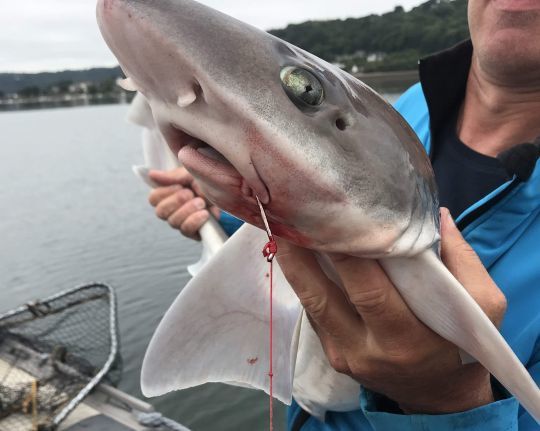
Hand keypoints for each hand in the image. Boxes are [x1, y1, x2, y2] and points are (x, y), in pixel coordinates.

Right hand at [148, 167, 219, 240]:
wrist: (229, 192)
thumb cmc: (208, 181)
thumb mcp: (191, 174)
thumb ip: (173, 176)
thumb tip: (151, 174)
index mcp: (168, 194)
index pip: (153, 199)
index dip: (164, 193)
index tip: (180, 185)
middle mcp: (172, 210)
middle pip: (160, 212)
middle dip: (176, 201)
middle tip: (190, 193)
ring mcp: (182, 222)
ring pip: (173, 222)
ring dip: (187, 210)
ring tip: (201, 202)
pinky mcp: (194, 232)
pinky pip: (186, 231)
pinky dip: (194, 221)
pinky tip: (204, 214)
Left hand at [276, 208, 506, 413]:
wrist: (438, 396)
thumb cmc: (462, 348)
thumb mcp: (485, 307)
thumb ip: (463, 260)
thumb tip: (436, 215)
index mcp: (406, 339)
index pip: (367, 291)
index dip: (344, 254)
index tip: (330, 218)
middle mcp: (367, 350)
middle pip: (323, 298)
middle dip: (304, 256)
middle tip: (291, 217)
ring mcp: (344, 356)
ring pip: (311, 304)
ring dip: (294, 266)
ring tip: (283, 230)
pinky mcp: (334, 356)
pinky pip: (315, 315)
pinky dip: (305, 284)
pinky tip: (298, 256)